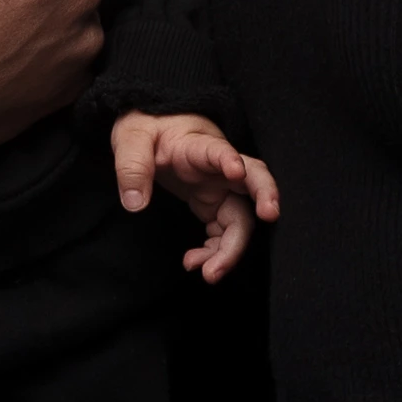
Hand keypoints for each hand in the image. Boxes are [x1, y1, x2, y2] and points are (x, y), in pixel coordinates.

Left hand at [110, 105, 281, 282]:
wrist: (153, 131)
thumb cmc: (147, 127)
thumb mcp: (130, 138)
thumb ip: (131, 167)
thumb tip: (135, 204)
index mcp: (197, 145)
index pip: (218, 150)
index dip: (229, 159)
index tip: (236, 171)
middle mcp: (218, 168)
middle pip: (253, 180)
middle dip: (265, 197)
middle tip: (270, 216)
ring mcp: (220, 188)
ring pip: (241, 217)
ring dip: (231, 247)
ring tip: (209, 274)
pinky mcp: (214, 205)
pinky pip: (225, 232)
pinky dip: (215, 251)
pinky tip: (194, 263)